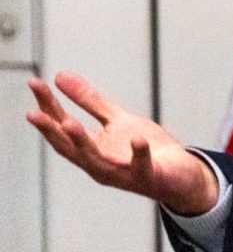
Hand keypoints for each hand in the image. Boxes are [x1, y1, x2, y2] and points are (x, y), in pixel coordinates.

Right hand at [27, 71, 219, 215]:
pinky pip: (141, 165)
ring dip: (82, 143)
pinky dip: (139, 153)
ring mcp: (123, 173)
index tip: (34, 84)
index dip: (47, 107)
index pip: (62, 128)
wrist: (179, 173)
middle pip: (70, 148)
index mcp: (91, 150)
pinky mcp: (148, 175)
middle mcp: (100, 165)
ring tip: (68, 123)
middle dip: (51, 130)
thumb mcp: (115, 120)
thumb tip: (60, 76)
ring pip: (97, 161)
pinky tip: (137, 139)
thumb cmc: (144, 148)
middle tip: (33, 113)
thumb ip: (90, 101)